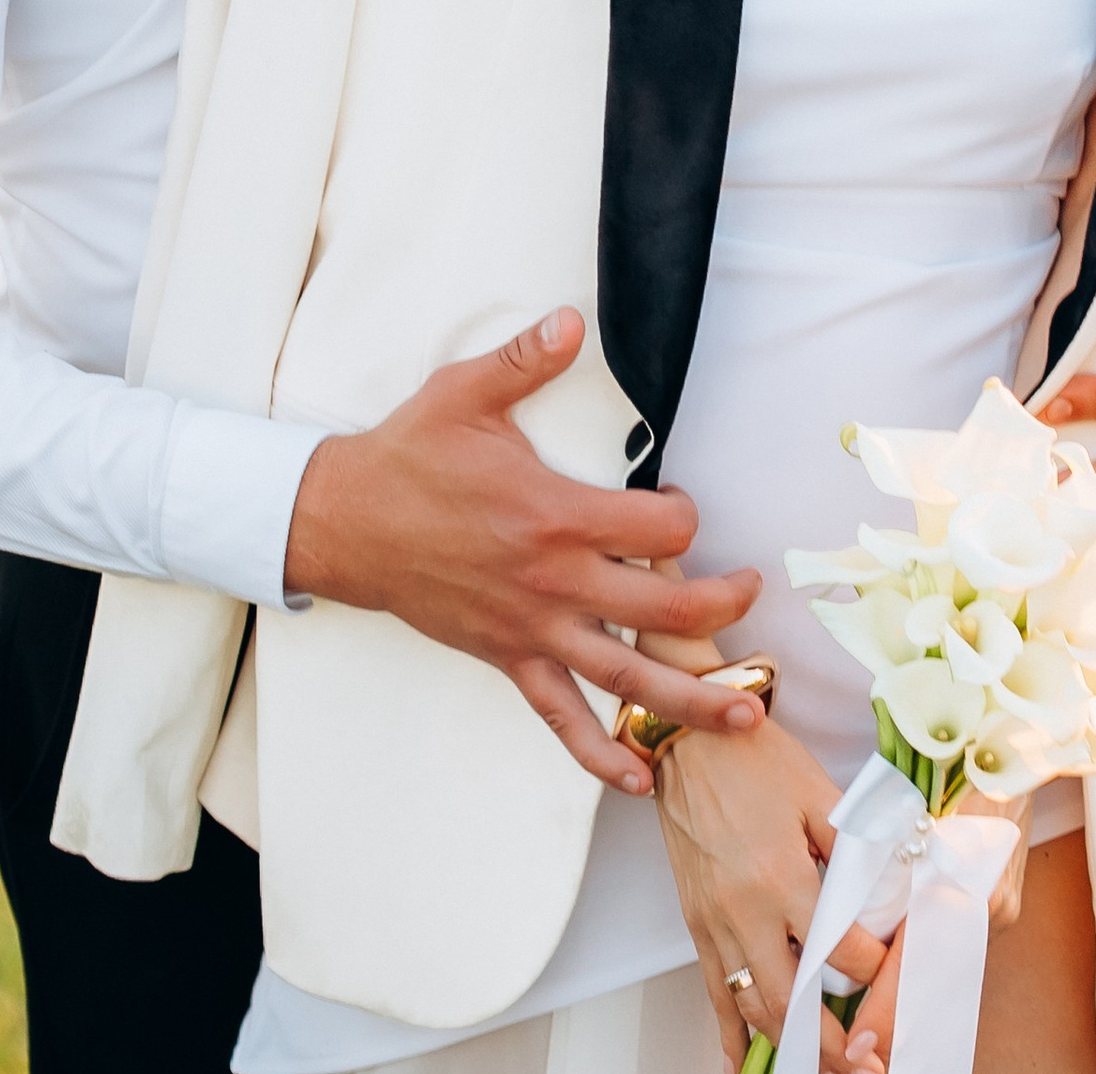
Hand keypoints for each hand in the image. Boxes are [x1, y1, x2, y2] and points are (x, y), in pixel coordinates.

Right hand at [283, 308, 764, 796]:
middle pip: (665, 609)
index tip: (681, 505)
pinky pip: (561, 718)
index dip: (687, 516)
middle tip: (750, 597)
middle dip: (721, 606)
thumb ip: (525, 359)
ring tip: (746, 716)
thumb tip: (571, 319)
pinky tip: (639, 777)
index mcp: (555, 514)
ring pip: (628, 676)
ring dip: (693, 698)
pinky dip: (601, 753)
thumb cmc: (409, 457)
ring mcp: (533, 628)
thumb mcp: (465, 393)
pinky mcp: (507, 658)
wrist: (344, 522)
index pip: (659, 528)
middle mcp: (554, 580)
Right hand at [654, 717, 891, 1072]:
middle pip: (793, 1002)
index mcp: (782, 875)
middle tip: (865, 1064)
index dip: (874, 970)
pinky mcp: (694, 921)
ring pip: (753, 1006)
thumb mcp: (816, 790)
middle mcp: (745, 908)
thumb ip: (853, 845)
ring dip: (788, 1045)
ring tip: (823, 1066)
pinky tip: (742, 1059)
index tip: (891, 973)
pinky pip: (713, 990)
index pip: (840, 951)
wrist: (686, 738)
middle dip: (832, 1045)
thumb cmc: (752, 756)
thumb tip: (889, 886)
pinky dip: (729, 1031)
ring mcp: (714, 920)